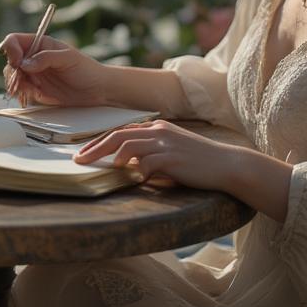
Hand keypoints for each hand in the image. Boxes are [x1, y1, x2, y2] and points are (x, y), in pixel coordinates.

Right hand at [0, 33, 107, 106]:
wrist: (97, 91)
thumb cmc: (86, 69)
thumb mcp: (68, 58)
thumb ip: (46, 58)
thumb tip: (26, 63)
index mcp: (40, 44)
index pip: (15, 41)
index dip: (11, 49)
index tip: (17, 62)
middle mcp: (34, 58)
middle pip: (10, 60)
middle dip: (13, 72)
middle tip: (22, 81)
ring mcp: (33, 74)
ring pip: (12, 77)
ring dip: (17, 84)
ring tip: (32, 89)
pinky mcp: (35, 90)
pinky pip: (20, 90)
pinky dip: (23, 93)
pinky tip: (35, 94)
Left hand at [73, 119, 237, 190]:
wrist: (227, 165)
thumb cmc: (199, 164)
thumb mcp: (172, 154)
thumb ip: (151, 157)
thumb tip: (129, 167)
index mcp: (157, 128)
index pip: (121, 131)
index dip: (100, 141)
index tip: (84, 152)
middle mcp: (158, 130)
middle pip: (118, 135)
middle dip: (95, 147)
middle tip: (78, 160)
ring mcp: (165, 142)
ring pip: (127, 145)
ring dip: (110, 157)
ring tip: (101, 168)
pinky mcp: (172, 156)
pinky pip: (146, 162)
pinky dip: (135, 170)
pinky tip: (132, 177)